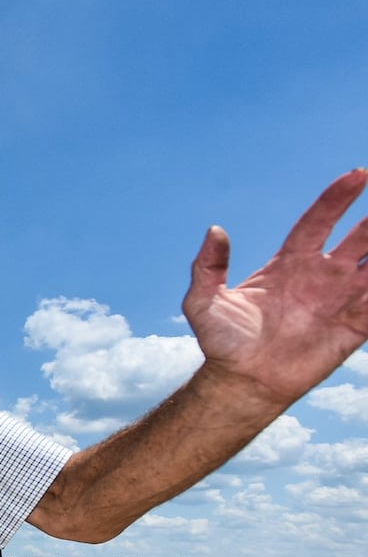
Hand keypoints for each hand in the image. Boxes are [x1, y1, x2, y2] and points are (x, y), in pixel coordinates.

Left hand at [184, 169, 367, 405]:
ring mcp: (339, 300)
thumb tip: (214, 230)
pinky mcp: (354, 328)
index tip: (358, 174)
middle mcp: (320, 276)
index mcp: (289, 263)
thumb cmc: (222, 342)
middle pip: (358, 238)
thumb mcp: (203, 301)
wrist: (242, 382)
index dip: (337, 198)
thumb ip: (207, 266)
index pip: (318, 221)